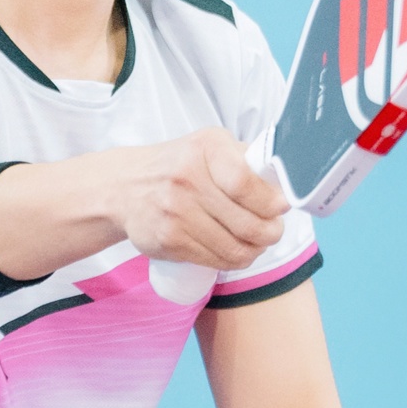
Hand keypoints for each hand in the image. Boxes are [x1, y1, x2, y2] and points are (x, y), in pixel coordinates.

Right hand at [112, 128, 286, 271]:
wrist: (125, 187)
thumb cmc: (179, 166)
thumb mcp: (209, 146)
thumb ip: (244, 160)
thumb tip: (282, 188)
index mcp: (205, 148)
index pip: (245, 183)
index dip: (270, 202)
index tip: (280, 207)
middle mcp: (187, 179)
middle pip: (247, 223)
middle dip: (270, 233)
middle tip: (273, 231)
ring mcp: (175, 213)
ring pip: (234, 248)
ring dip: (255, 251)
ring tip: (257, 243)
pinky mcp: (167, 241)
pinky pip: (214, 260)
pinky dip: (233, 261)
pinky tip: (236, 252)